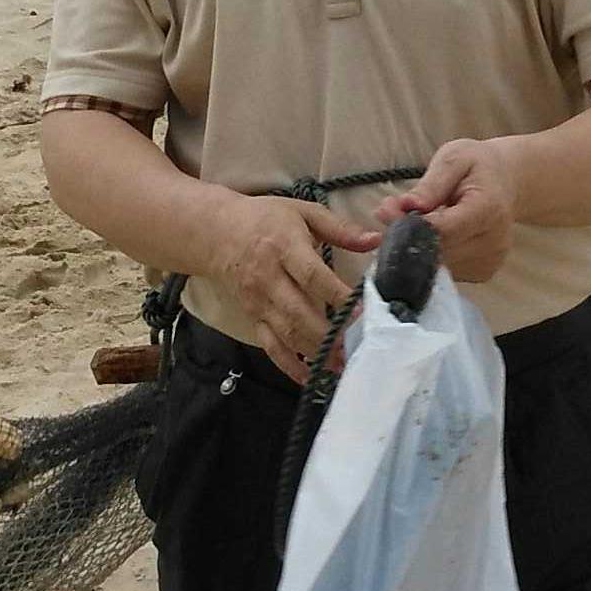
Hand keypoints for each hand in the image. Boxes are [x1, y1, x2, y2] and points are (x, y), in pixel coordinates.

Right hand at [209, 193, 381, 383]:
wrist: (215, 233)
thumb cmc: (264, 219)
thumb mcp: (302, 212)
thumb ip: (340, 228)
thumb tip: (375, 240)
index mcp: (284, 247)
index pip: (312, 276)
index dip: (337, 296)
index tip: (362, 311)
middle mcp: (268, 278)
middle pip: (299, 312)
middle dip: (328, 334)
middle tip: (357, 348)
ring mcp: (259, 302)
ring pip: (287, 334)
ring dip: (315, 354)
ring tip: (342, 366)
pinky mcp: (252, 318)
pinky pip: (270, 346)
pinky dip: (290, 366)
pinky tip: (311, 378)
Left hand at [392, 139, 521, 283]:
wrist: (507, 182)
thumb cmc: (478, 167)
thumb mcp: (454, 158)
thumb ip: (431, 184)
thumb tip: (408, 206)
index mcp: (488, 210)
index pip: (443, 230)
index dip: (411, 225)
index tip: (389, 209)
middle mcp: (493, 241)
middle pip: (437, 250)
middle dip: (407, 234)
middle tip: (391, 210)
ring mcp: (489, 261)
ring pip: (437, 264)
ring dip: (416, 246)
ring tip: (414, 218)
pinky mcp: (482, 273)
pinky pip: (445, 270)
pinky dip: (431, 254)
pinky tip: (433, 233)